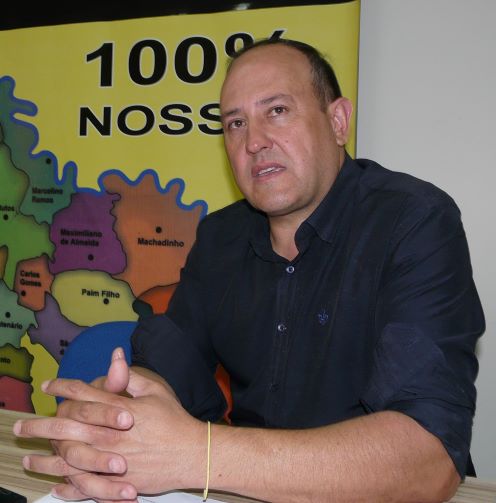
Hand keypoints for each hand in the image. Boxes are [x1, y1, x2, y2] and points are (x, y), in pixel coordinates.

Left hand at [14, 349, 204, 500]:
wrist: (191, 452)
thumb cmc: (174, 418)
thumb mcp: (156, 390)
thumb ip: (131, 377)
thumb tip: (116, 357)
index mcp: (119, 409)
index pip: (84, 395)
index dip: (63, 388)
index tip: (48, 386)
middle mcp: (110, 434)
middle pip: (68, 427)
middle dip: (41, 425)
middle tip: (20, 427)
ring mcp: (112, 460)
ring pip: (70, 460)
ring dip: (45, 460)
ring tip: (28, 461)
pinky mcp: (118, 481)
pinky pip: (86, 485)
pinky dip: (68, 486)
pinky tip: (55, 485)